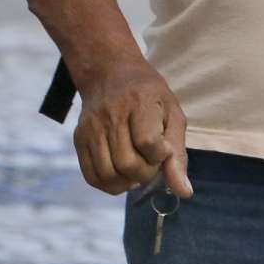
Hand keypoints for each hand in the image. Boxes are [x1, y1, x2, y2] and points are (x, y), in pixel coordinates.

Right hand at [74, 58, 190, 197]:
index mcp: (138, 103)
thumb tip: (184, 192)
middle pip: (127, 164)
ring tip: (135, 169)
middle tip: (150, 161)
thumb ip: (178, 153)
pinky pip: (91, 175)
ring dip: (127, 182)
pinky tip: (120, 174)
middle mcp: (110, 115)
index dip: (160, 155)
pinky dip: (108, 184)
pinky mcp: (79, 138)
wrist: (108, 72)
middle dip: (146, 173)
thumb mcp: (172, 114)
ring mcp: (91, 128)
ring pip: (108, 175)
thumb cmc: (147, 94)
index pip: (148, 143)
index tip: (163, 148)